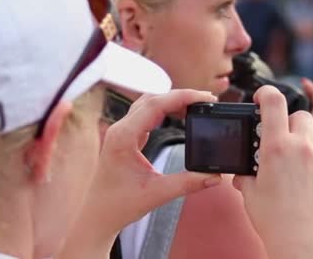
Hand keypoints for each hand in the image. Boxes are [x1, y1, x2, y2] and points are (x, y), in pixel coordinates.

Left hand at [57, 90, 222, 258]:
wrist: (98, 215)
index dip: (182, 97)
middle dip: (180, 96)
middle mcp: (120, 129)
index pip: (156, 105)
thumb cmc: (119, 205)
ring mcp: (121, 132)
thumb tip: (215, 176)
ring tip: (196, 106)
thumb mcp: (157, 194)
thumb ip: (187, 184)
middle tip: (207, 100)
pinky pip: (146, 115)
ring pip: (148, 104)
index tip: (205, 97)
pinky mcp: (125, 137)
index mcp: (123, 137)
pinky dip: (165, 111)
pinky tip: (180, 115)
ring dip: (172, 102)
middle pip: (152, 99)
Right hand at [233, 86, 312, 258]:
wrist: (299, 243)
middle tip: (282, 141)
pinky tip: (312, 184)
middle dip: (290, 124)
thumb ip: (245, 172)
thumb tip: (241, 170)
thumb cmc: (271, 219)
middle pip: (301, 116)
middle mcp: (302, 148)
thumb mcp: (248, 191)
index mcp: (276, 147)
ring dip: (307, 146)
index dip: (267, 93)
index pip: (273, 102)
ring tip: (297, 169)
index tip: (262, 96)